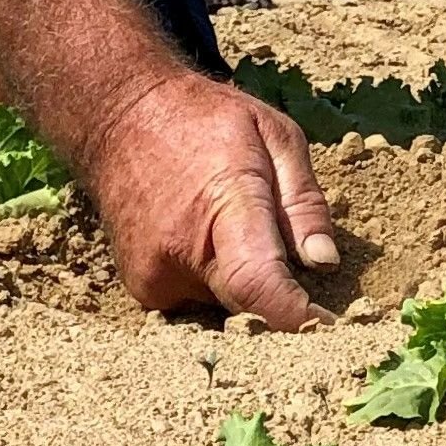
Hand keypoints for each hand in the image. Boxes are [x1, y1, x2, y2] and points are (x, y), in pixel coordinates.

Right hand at [74, 70, 340, 329]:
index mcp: (223, 204)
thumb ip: (304, 202)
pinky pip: (198, 304)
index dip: (295, 317)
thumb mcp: (275, 136)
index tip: (326, 328)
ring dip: (247, 290)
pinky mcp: (142, 288)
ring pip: (226, 309)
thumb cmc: (205, 121)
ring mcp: (154, 274)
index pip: (257, 284)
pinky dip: (217, 286)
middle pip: (248, 309)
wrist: (119, 118)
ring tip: (238, 237)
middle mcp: (181, 250)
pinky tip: (210, 246)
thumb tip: (324, 263)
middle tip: (299, 280)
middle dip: (281, 305)